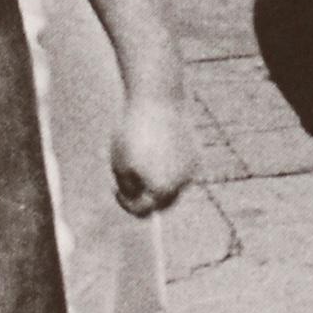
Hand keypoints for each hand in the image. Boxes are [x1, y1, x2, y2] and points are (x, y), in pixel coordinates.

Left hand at [111, 96, 198, 218]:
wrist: (158, 101)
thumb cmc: (133, 134)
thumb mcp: (119, 164)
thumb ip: (127, 187)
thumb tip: (137, 196)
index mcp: (160, 190)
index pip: (143, 211)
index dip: (126, 203)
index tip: (116, 189)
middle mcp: (181, 185)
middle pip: (162, 203)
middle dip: (146, 197)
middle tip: (130, 180)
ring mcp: (192, 171)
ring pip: (173, 187)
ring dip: (159, 182)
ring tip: (145, 156)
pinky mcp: (197, 156)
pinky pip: (181, 172)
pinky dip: (170, 168)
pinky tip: (159, 149)